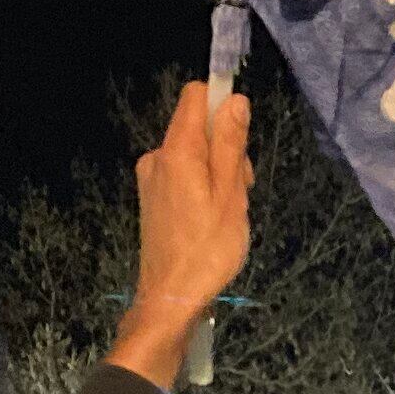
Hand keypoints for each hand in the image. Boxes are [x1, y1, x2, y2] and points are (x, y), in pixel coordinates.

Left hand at [106, 79, 252, 387]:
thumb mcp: (231, 194)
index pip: (196, 96)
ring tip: (228, 211)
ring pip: (193, 153)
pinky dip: (202, 187)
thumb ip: (232, 144)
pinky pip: (183, 174)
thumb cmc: (208, 249)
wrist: (171, 297)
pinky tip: (211, 219)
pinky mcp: (152, 198)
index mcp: (177, 151)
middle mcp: (158, 157)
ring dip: (217, 171)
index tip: (243, 133)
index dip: (223, 103)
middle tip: (241, 189)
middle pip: (198, 127)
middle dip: (226, 147)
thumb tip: (235, 101)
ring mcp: (151, 179)